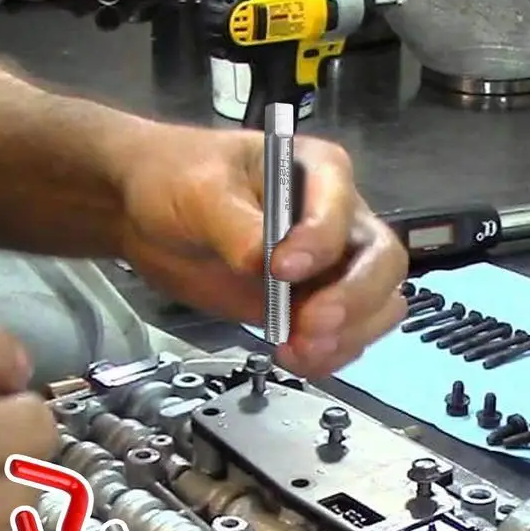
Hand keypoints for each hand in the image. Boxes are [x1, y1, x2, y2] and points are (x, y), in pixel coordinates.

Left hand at [119, 126, 407, 377]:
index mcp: (319, 172)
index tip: (281, 270)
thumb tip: (262, 262)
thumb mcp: (199, 192)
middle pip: (382, 263)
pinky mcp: (309, 305)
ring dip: (347, 336)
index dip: (322, 245)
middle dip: (355, 300)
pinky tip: (296, 358)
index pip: (342, 212)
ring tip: (299, 351)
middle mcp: (338, 220)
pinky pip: (344, 336)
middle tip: (311, 326)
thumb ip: (234, 226)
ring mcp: (329, 267)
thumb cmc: (178, 180)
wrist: (147, 215)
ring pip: (376, 305)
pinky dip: (329, 355)